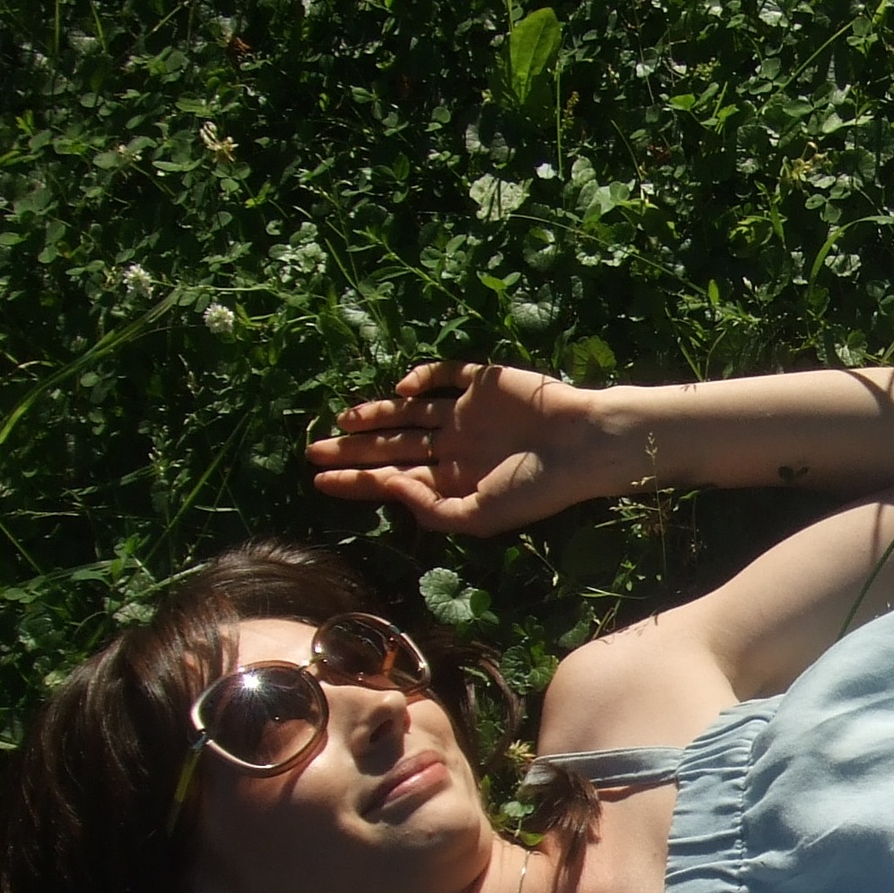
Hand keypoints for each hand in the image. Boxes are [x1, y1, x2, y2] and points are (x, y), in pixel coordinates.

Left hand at [306, 361, 623, 535]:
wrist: (581, 445)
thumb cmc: (536, 488)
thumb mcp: (479, 516)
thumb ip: (431, 510)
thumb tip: (387, 486)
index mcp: (454, 481)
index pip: (393, 479)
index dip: (355, 481)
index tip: (317, 480)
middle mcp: (455, 447)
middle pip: (392, 446)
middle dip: (352, 451)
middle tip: (311, 450)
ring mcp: (467, 413)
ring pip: (408, 412)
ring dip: (375, 415)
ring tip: (340, 420)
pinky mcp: (483, 382)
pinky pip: (444, 376)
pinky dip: (420, 378)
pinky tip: (401, 389)